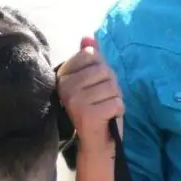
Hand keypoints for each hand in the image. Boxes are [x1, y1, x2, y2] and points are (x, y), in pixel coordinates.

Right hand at [56, 36, 123, 152]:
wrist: (96, 143)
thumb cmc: (96, 108)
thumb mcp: (93, 81)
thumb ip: (90, 58)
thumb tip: (87, 37)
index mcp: (63, 76)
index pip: (92, 57)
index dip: (102, 72)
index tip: (94, 87)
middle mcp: (65, 87)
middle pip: (104, 71)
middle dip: (111, 86)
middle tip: (102, 100)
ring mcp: (75, 100)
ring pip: (112, 87)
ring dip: (115, 99)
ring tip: (104, 109)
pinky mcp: (88, 114)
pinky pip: (116, 102)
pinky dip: (118, 110)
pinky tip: (107, 118)